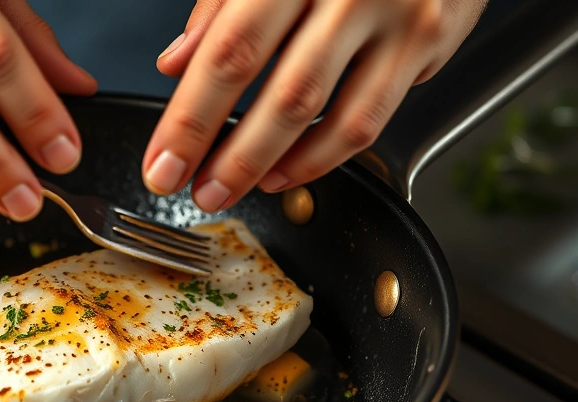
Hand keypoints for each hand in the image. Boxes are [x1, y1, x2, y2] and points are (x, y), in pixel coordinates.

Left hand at [145, 0, 487, 211]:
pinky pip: (369, 120)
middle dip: (231, 158)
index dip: (191, 119)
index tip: (163, 163)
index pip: (229, 51)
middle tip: (196, 192)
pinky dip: (321, 157)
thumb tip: (176, 64)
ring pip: (329, 114)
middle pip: (282, 93)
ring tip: (232, 189)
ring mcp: (397, 14)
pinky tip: (285, 171)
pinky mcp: (429, 39)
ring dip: (273, 165)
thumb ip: (220, 7)